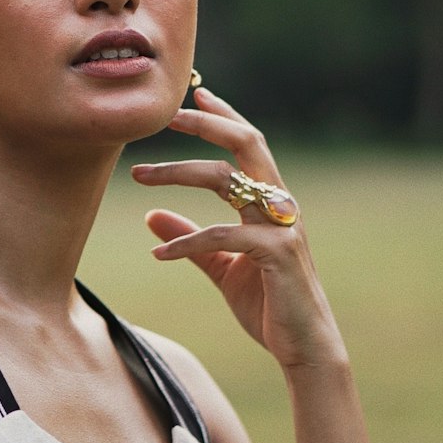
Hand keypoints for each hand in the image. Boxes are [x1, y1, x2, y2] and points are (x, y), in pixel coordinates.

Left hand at [131, 88, 345, 370]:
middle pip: (245, 144)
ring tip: (139, 175)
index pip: (248, 145)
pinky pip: (221, 236)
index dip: (223, 117)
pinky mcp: (276, 254)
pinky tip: (158, 255)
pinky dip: (186, 242)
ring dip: (178, 172)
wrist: (303, 347)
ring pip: (227, 180)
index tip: (194, 95)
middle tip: (166, 116)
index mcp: (271, 202)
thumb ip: (190, 239)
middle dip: (206, 124)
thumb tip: (152, 216)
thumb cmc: (268, 304)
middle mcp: (280, 206)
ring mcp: (281, 227)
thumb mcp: (221, 266)